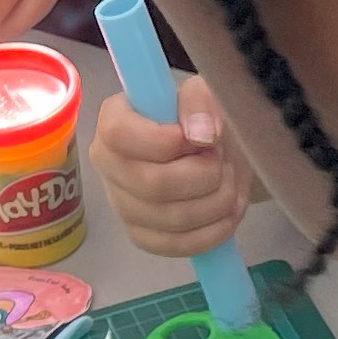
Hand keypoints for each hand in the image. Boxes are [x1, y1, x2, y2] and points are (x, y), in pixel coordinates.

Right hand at [91, 86, 247, 255]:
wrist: (214, 151)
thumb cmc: (202, 117)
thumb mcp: (205, 93)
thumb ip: (200, 101)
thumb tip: (201, 134)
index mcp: (114, 121)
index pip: (119, 135)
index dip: (162, 141)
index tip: (199, 138)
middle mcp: (108, 164)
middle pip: (151, 184)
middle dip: (203, 175)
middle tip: (222, 161)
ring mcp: (122, 204)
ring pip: (169, 218)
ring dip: (216, 202)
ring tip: (229, 182)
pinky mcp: (142, 235)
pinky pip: (174, 245)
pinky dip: (211, 232)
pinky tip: (226, 213)